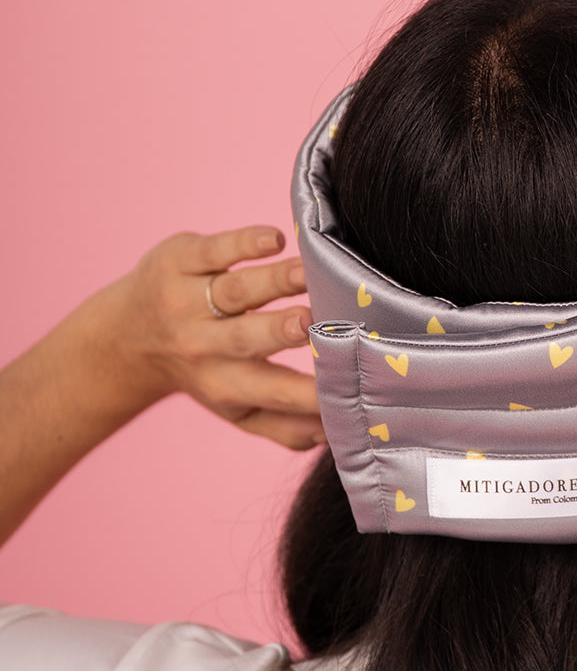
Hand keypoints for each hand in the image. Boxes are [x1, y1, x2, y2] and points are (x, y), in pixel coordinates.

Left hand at [119, 225, 322, 449]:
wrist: (127, 339)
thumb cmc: (205, 374)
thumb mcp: (239, 412)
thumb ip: (288, 429)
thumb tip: (338, 430)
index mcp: (229, 387)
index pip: (279, 393)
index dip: (316, 390)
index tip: (354, 380)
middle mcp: (207, 347)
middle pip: (248, 338)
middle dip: (281, 330)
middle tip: (312, 322)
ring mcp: (190, 302)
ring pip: (237, 291)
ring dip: (274, 281)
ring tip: (308, 272)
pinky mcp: (180, 261)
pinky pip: (214, 250)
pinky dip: (244, 243)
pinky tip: (275, 240)